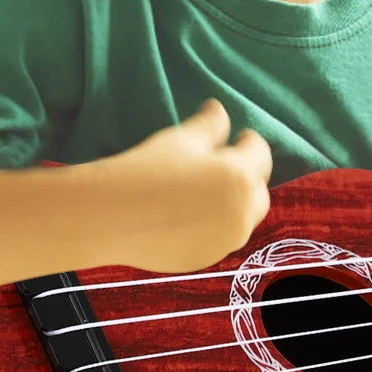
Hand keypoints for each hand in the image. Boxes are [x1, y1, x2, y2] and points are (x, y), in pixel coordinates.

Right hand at [103, 99, 271, 273]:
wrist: (109, 217)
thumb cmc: (148, 169)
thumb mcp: (181, 139)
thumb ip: (210, 125)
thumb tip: (220, 110)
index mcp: (242, 178)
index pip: (261, 154)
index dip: (248, 142)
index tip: (238, 137)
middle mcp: (242, 214)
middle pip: (257, 191)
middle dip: (246, 177)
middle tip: (222, 166)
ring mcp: (225, 242)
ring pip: (240, 219)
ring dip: (232, 204)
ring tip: (204, 193)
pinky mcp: (205, 260)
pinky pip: (219, 240)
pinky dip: (212, 228)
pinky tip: (186, 218)